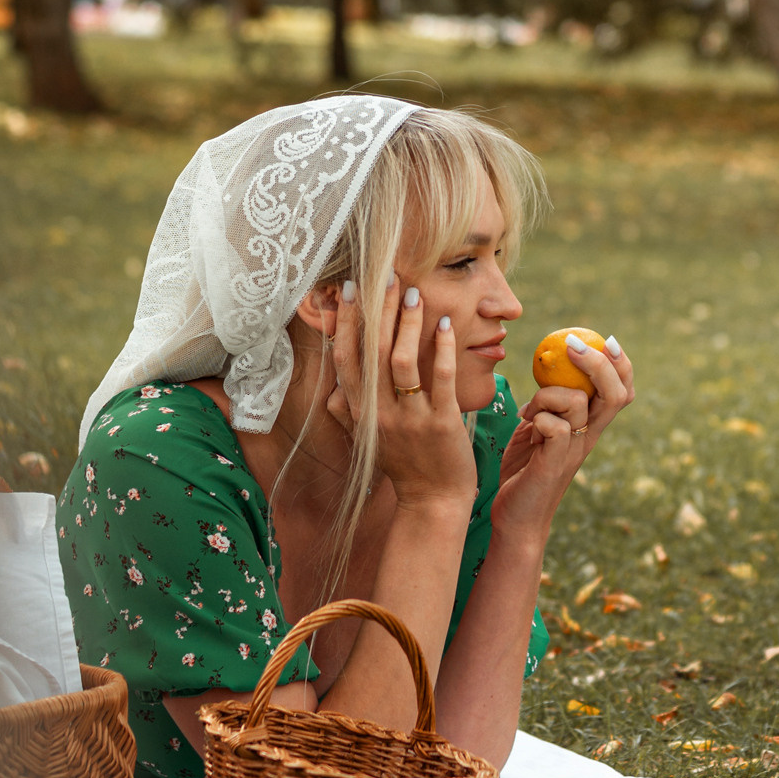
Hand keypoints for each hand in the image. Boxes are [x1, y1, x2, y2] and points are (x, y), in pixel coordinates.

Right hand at [326, 278, 475, 518]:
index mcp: (361, 413)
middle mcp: (379, 414)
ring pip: (402, 361)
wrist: (432, 501)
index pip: (346, 359)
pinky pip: (438, 379)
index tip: (351, 289)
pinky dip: (441, 348)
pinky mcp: (440, 424)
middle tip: (387, 276)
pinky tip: (445, 324)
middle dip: (379, 310)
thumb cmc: (403, 462)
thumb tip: (333, 375)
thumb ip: (350, 407)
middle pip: (373, 352)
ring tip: (414, 292)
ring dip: (407, 322)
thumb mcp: (369, 435)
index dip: (347, 322)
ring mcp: (409, 419)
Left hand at [491, 334, 633, 543]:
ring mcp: (574, 451)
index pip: (622, 391)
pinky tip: (524, 428)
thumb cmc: (524, 469)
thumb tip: (548, 363)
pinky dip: (537, 417)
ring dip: (547, 394)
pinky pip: (555, 426)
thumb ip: (549, 401)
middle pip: (616, 394)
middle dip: (598, 363)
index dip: (621, 364)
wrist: (516, 517)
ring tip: (527, 411)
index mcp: (590, 426)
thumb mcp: (538, 425)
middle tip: (572, 345)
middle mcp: (589, 437)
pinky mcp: (554, 464)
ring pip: (578, 402)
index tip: (605, 340)